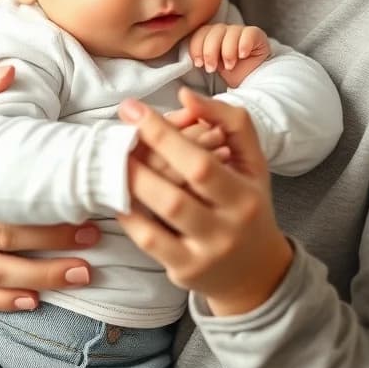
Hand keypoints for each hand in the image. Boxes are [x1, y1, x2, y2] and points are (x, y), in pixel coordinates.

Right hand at [0, 66, 100, 310]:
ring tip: (81, 275)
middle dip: (54, 247)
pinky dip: (2, 302)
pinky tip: (35, 302)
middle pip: (4, 244)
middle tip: (94, 240)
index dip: (46, 213)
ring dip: (39, 280)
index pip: (1, 204)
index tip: (85, 208)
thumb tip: (9, 72)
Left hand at [117, 88, 293, 315]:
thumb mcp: (253, 162)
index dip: (163, 134)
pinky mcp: (184, 270)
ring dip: (131, 185)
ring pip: (161, 216)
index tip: (133, 110)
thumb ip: (229, 121)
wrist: (256, 272)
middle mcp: (227, 228)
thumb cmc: (249, 204)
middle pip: (177, 194)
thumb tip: (186, 95)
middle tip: (115, 136)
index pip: (200, 163)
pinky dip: (129, 215)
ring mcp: (204, 253)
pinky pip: (149, 240)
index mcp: (245, 196)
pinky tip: (118, 194)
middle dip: (140, 161)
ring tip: (111, 161)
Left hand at [189, 23, 270, 87]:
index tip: (198, 64)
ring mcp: (240, 31)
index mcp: (210, 35)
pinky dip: (243, 45)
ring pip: (231, 32)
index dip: (197, 48)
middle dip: (210, 52)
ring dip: (227, 52)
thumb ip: (199, 60)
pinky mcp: (255, 34)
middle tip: (212, 68)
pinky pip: (248, 34)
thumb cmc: (229, 72)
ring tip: (230, 66)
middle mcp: (224, 30)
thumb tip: (187, 69)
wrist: (250, 79)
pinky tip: (242, 56)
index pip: (199, 33)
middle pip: (214, 32)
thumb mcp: (210, 66)